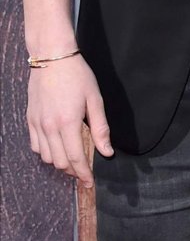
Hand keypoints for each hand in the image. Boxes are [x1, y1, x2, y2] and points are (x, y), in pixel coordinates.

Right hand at [27, 52, 112, 186]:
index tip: (90, 183)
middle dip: (74, 172)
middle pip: (60, 162)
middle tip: (84, 172)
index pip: (76, 158)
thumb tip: (107, 151)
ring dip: (60, 163)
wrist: (52, 57)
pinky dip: (46, 153)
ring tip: (72, 160)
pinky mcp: (30, 119)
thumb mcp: (95, 99)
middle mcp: (50, 126)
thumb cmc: (77, 75)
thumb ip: (101, 128)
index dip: (84, 174)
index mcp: (68, 122)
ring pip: (47, 157)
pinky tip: (56, 148)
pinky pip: (36, 146)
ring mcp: (38, 124)